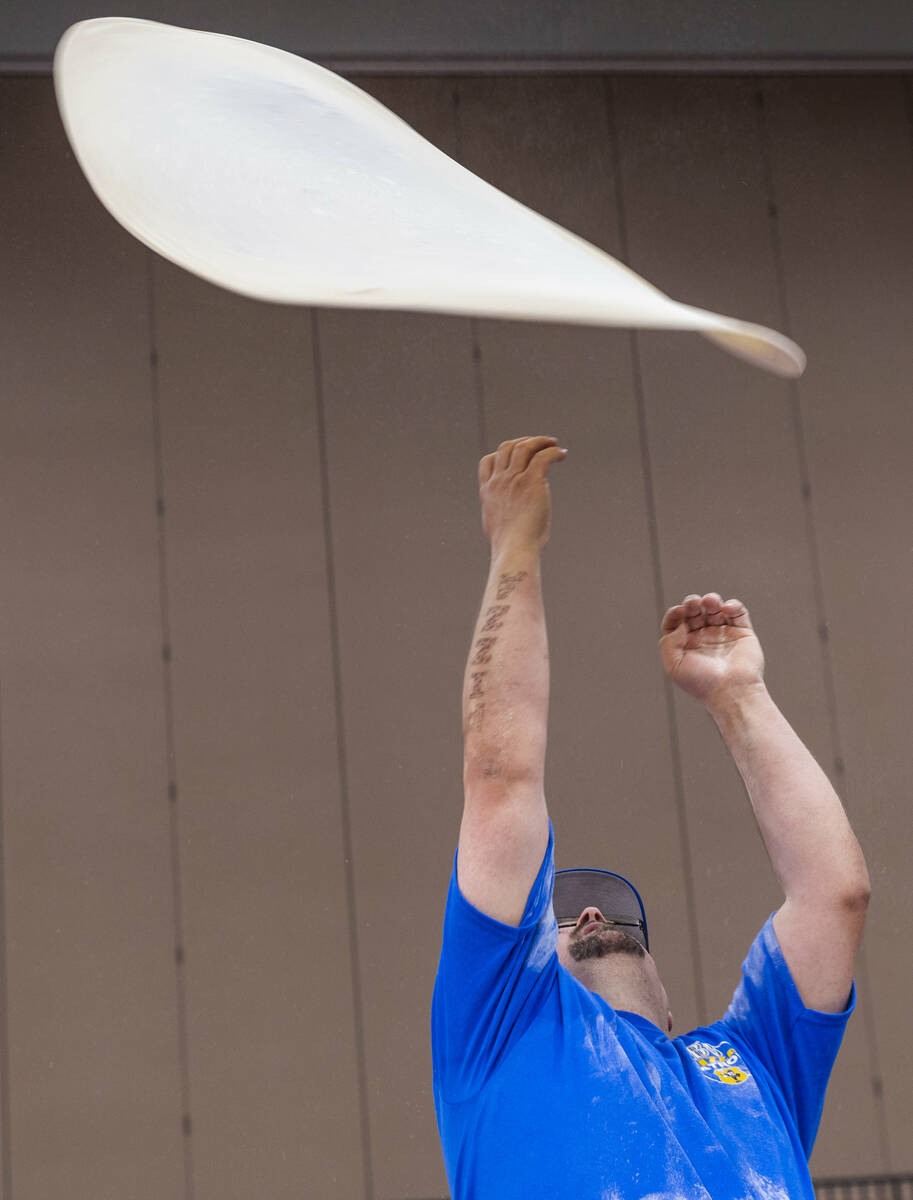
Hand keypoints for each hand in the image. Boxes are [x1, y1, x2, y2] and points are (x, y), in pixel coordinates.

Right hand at [478, 436, 567, 554]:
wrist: (514, 549)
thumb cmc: (511, 547)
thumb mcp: (499, 527)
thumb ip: (503, 514)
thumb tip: (514, 518)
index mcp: (488, 491)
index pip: (487, 461)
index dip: (501, 454)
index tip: (517, 455)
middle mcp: (499, 481)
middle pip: (506, 448)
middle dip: (523, 441)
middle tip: (539, 445)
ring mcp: (513, 480)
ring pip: (524, 447)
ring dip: (540, 441)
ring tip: (553, 444)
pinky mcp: (531, 481)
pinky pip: (543, 457)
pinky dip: (553, 452)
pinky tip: (562, 455)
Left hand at [659, 593, 764, 708]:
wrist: (731, 692)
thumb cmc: (702, 683)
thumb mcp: (673, 665)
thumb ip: (668, 641)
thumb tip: (678, 624)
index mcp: (686, 646)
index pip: (677, 622)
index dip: (676, 613)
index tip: (679, 611)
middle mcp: (704, 639)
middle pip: (695, 612)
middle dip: (693, 603)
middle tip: (694, 602)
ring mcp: (723, 635)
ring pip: (716, 609)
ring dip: (712, 600)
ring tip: (711, 601)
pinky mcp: (742, 633)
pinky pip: (738, 613)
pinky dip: (733, 605)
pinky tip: (727, 608)